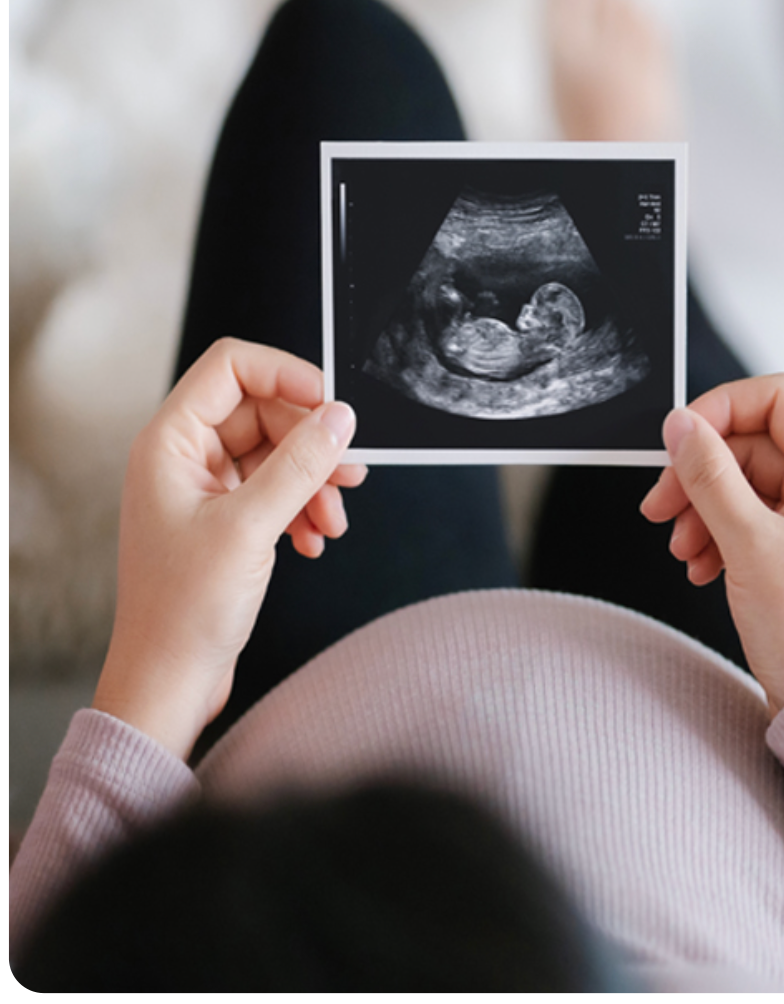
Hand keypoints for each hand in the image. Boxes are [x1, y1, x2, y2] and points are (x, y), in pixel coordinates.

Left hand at [91, 338, 364, 760]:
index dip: (286, 375)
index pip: (231, 368)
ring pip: (277, 452)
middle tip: (347, 474)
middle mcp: (183, 457)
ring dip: (314, 480)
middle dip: (311, 443)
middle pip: (264, 411)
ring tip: (333, 519)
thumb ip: (299, 465)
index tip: (330, 405)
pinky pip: (276, 488)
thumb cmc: (183, 612)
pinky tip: (316, 539)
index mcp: (169, 443)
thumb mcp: (250, 528)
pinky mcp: (225, 518)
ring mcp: (204, 488)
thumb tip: (340, 418)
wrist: (168, 682)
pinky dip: (304, 507)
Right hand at [639, 374, 783, 718]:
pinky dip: (719, 536)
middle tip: (659, 508)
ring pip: (745, 486)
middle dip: (699, 475)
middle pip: (751, 446)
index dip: (721, 409)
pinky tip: (700, 568)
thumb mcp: (747, 542)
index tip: (678, 439)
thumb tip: (681, 425)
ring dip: (703, 511)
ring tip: (682, 550)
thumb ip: (709, 475)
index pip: (777, 399)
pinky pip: (751, 520)